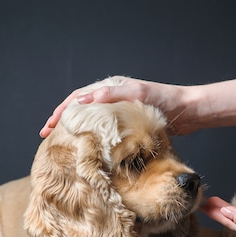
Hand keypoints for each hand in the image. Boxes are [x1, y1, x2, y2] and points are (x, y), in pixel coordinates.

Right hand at [40, 76, 192, 137]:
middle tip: (46, 135)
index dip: (61, 111)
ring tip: (61, 143)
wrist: (189, 112)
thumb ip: (110, 95)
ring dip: (75, 130)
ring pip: (90, 120)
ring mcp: (119, 111)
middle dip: (62, 121)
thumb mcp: (136, 94)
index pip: (78, 98)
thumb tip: (82, 100)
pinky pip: (103, 130)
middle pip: (80, 108)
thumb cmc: (165, 101)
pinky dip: (91, 137)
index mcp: (111, 87)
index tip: (49, 126)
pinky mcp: (128, 124)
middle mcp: (112, 97)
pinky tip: (87, 148)